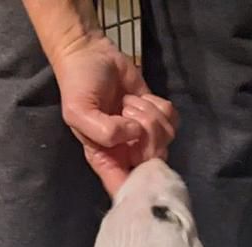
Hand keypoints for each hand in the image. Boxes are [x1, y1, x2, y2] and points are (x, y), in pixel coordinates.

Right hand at [52, 36, 177, 194]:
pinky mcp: (157, 114)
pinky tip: (143, 98)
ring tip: (128, 103)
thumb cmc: (78, 85)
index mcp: (105, 159)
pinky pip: (173, 119)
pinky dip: (160, 105)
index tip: (143, 165)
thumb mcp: (77, 111)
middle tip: (126, 112)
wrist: (91, 54)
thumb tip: (135, 133)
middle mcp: (127, 151)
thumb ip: (102, 131)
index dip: (141, 186)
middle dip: (146, 131)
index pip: (127, 188)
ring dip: (150, 113)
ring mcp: (145, 134)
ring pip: (166, 137)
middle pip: (154, 159)